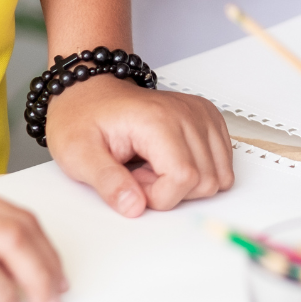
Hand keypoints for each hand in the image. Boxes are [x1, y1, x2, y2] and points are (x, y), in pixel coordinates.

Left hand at [45, 74, 234, 215]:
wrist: (90, 94)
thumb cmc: (83, 118)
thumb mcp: (77, 154)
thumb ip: (107, 183)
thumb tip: (135, 207)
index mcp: (158, 120)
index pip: (184, 178)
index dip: (158, 195)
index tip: (132, 182)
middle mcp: (188, 114)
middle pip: (206, 182)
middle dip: (171, 191)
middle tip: (139, 172)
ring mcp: (202, 116)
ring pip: (219, 177)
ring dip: (186, 183)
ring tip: (153, 165)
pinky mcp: (209, 121)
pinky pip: (223, 166)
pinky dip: (199, 172)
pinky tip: (169, 160)